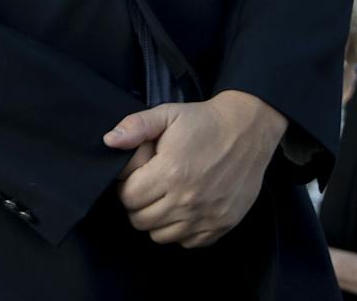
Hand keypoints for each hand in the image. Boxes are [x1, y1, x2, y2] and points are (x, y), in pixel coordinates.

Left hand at [105, 90, 287, 247]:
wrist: (248, 132)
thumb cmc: (203, 122)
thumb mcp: (167, 114)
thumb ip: (135, 127)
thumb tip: (109, 141)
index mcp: (171, 172)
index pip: (128, 198)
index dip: (124, 188)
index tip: (133, 179)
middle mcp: (188, 199)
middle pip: (141, 220)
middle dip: (137, 205)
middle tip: (147, 189)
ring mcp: (207, 216)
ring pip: (162, 236)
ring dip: (157, 220)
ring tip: (164, 199)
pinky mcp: (222, 225)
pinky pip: (189, 242)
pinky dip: (181, 231)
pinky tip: (183, 210)